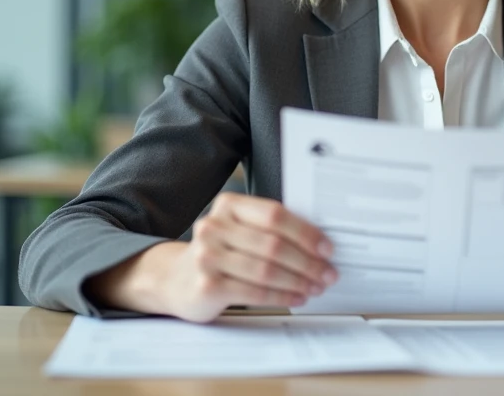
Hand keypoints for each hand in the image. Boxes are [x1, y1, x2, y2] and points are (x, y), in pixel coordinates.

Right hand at [160, 192, 337, 322]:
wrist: (175, 280)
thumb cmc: (220, 253)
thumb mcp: (240, 231)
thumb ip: (271, 230)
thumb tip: (319, 244)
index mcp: (229, 205)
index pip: (275, 215)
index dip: (306, 232)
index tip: (327, 248)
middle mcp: (214, 226)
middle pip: (273, 244)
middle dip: (308, 262)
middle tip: (327, 273)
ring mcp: (207, 256)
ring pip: (267, 269)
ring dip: (298, 281)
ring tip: (315, 287)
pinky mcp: (207, 285)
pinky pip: (255, 291)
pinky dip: (282, 296)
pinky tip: (296, 297)